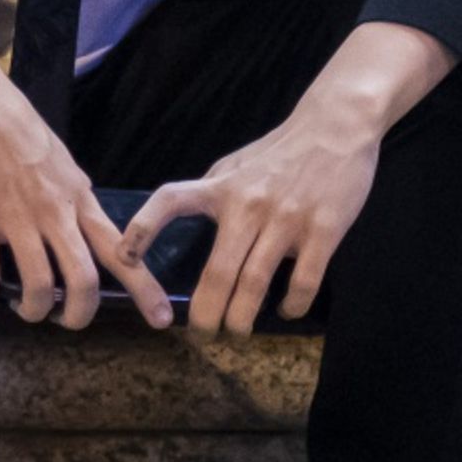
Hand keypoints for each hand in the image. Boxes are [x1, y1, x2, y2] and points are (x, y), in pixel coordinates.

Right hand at [0, 15, 167, 328]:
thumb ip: (73, 195)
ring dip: (32, 310)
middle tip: (66, 321)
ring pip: (37, 284)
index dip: (145, 288)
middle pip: (82, 280)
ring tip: (23, 309)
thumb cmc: (14, 124)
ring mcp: (16, 217)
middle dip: (77, 315)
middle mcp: (54, 211)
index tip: (161, 319)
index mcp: (78, 197)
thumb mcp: (60, 159)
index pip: (122, 249)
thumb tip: (82, 222)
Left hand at [119, 20, 452, 335]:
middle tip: (202, 334)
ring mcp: (286, 219)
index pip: (171, 201)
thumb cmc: (280, 152)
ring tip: (236, 332)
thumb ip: (211, 192)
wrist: (336, 126)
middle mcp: (248, 204)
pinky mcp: (323, 230)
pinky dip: (292, 305)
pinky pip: (303, 282)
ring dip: (242, 318)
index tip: (125, 258)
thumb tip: (183, 219)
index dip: (144, 228)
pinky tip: (286, 311)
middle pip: (218, 272)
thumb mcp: (235, 165)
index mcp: (221, 187)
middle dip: (205, 313)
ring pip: (255, 284)